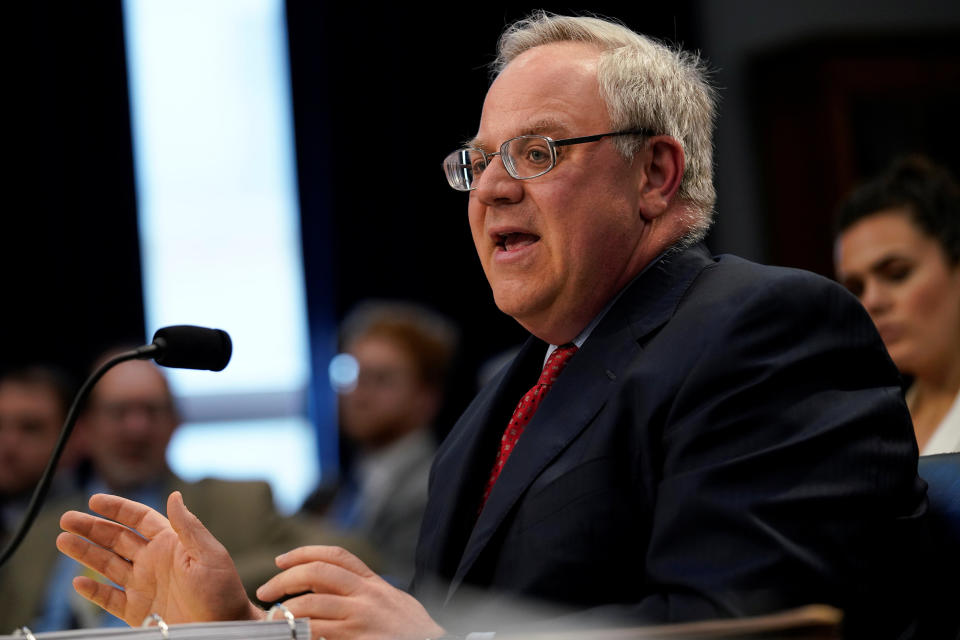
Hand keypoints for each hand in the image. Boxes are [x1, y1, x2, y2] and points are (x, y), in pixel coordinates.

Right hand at [57, 492, 261, 625]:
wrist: (224, 628)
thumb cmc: (222, 591)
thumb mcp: (208, 554)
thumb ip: (188, 526)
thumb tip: (175, 495)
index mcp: (171, 544)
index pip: (139, 519)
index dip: (117, 509)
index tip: (94, 501)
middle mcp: (154, 561)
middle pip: (117, 539)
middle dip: (92, 528)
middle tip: (67, 519)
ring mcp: (144, 585)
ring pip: (107, 565)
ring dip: (85, 553)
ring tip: (62, 541)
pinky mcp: (138, 611)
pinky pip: (110, 598)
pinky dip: (93, 591)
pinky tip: (78, 581)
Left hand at [257, 546, 444, 639]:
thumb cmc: (413, 632)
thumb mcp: (394, 602)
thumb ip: (368, 592)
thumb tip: (339, 588)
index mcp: (374, 583)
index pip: (336, 555)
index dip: (304, 552)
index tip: (281, 559)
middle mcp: (367, 595)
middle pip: (318, 573)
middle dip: (286, 578)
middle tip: (267, 590)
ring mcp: (361, 618)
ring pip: (312, 603)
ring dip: (287, 609)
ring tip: (275, 618)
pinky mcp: (356, 639)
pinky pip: (318, 632)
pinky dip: (300, 632)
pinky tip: (292, 634)